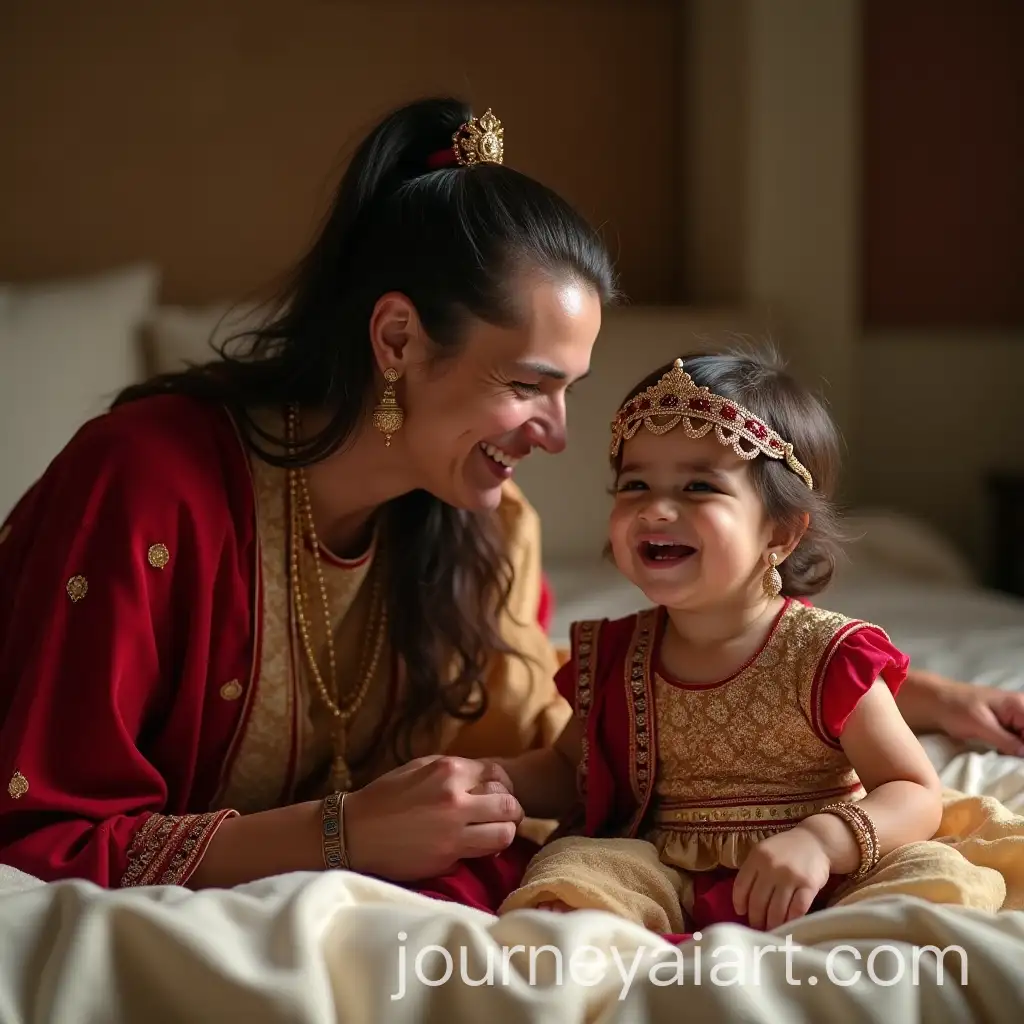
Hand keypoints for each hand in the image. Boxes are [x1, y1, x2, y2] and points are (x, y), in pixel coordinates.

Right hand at [342, 755, 523, 881]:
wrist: (353, 832)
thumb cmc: (383, 798)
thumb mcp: (417, 768)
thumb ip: (452, 770)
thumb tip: (481, 778)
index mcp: (449, 770)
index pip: (498, 776)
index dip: (504, 786)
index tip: (498, 795)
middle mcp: (456, 798)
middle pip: (509, 804)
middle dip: (512, 811)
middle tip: (503, 817)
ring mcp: (453, 830)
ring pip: (505, 833)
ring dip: (504, 833)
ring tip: (493, 834)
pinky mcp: (447, 857)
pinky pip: (482, 855)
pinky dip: (485, 853)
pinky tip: (475, 849)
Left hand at [733, 828, 831, 930]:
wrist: (815, 841)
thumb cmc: (786, 849)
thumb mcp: (763, 851)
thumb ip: (753, 871)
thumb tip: (743, 902)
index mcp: (757, 857)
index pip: (741, 886)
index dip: (739, 903)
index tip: (742, 913)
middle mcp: (771, 867)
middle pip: (758, 901)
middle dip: (756, 919)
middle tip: (758, 928)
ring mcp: (790, 877)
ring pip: (776, 910)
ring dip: (772, 924)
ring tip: (771, 930)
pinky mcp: (809, 886)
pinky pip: (797, 910)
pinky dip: (791, 921)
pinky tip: (788, 925)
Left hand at [933, 682, 1023, 756]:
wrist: (935, 701)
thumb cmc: (955, 709)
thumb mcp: (981, 726)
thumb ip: (1007, 741)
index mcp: (1019, 705)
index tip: (1019, 760)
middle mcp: (1021, 709)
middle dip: (1022, 750)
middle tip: (1008, 758)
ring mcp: (1014, 717)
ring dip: (1019, 752)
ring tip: (1004, 758)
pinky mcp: (1005, 725)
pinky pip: (1017, 740)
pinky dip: (1013, 750)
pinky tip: (1004, 756)